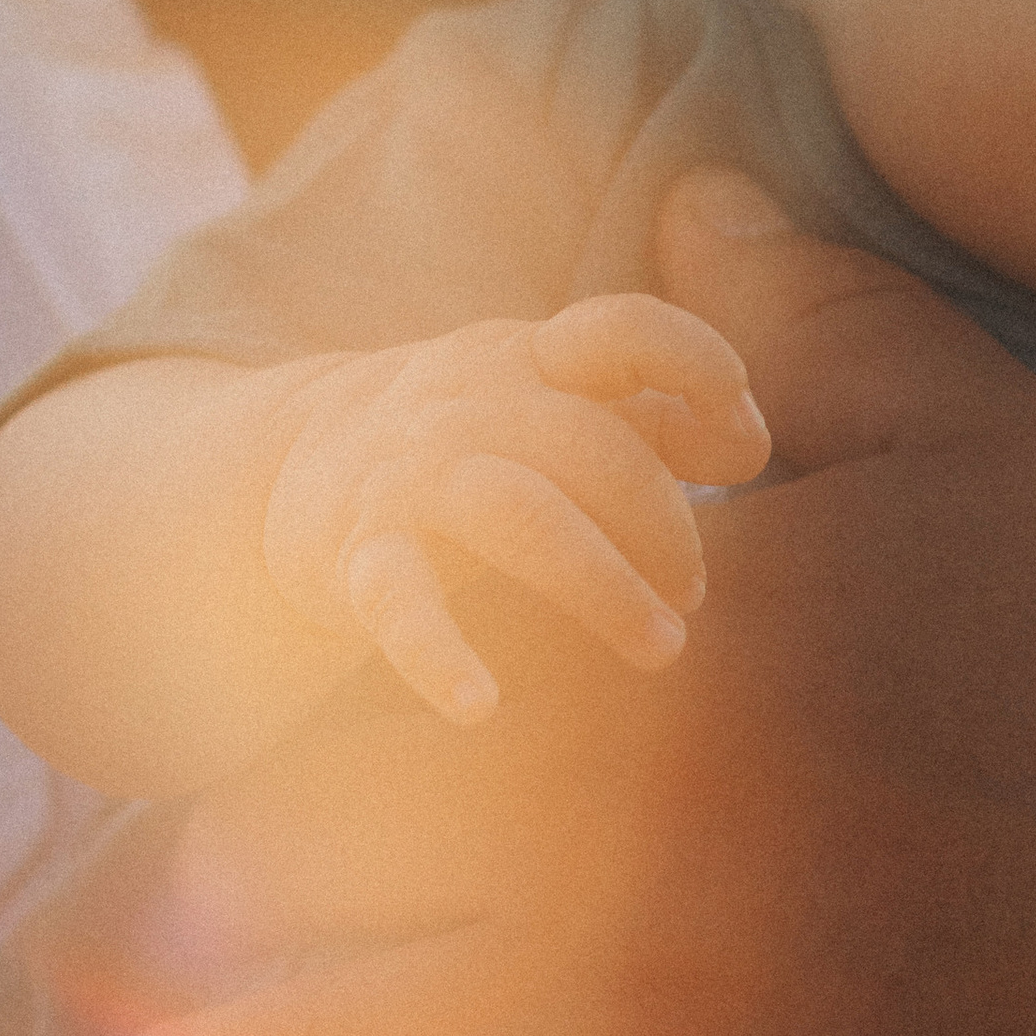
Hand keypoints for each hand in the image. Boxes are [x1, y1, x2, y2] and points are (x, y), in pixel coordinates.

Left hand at [55, 171, 1035, 1035]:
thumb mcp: (972, 427)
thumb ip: (792, 308)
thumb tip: (681, 202)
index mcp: (632, 650)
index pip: (365, 677)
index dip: (284, 729)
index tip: (250, 768)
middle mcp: (587, 849)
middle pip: (300, 885)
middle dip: (211, 914)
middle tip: (159, 940)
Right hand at [262, 298, 768, 723]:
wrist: (286, 458)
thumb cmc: (470, 435)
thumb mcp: (555, 401)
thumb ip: (656, 417)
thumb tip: (748, 443)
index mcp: (533, 359)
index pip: (620, 330)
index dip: (695, 365)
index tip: (743, 435)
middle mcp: (472, 403)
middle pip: (589, 445)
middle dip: (663, 525)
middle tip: (693, 595)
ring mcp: (411, 475)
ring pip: (517, 513)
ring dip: (601, 584)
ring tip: (662, 649)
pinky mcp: (356, 553)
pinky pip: (397, 600)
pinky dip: (437, 656)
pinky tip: (482, 706)